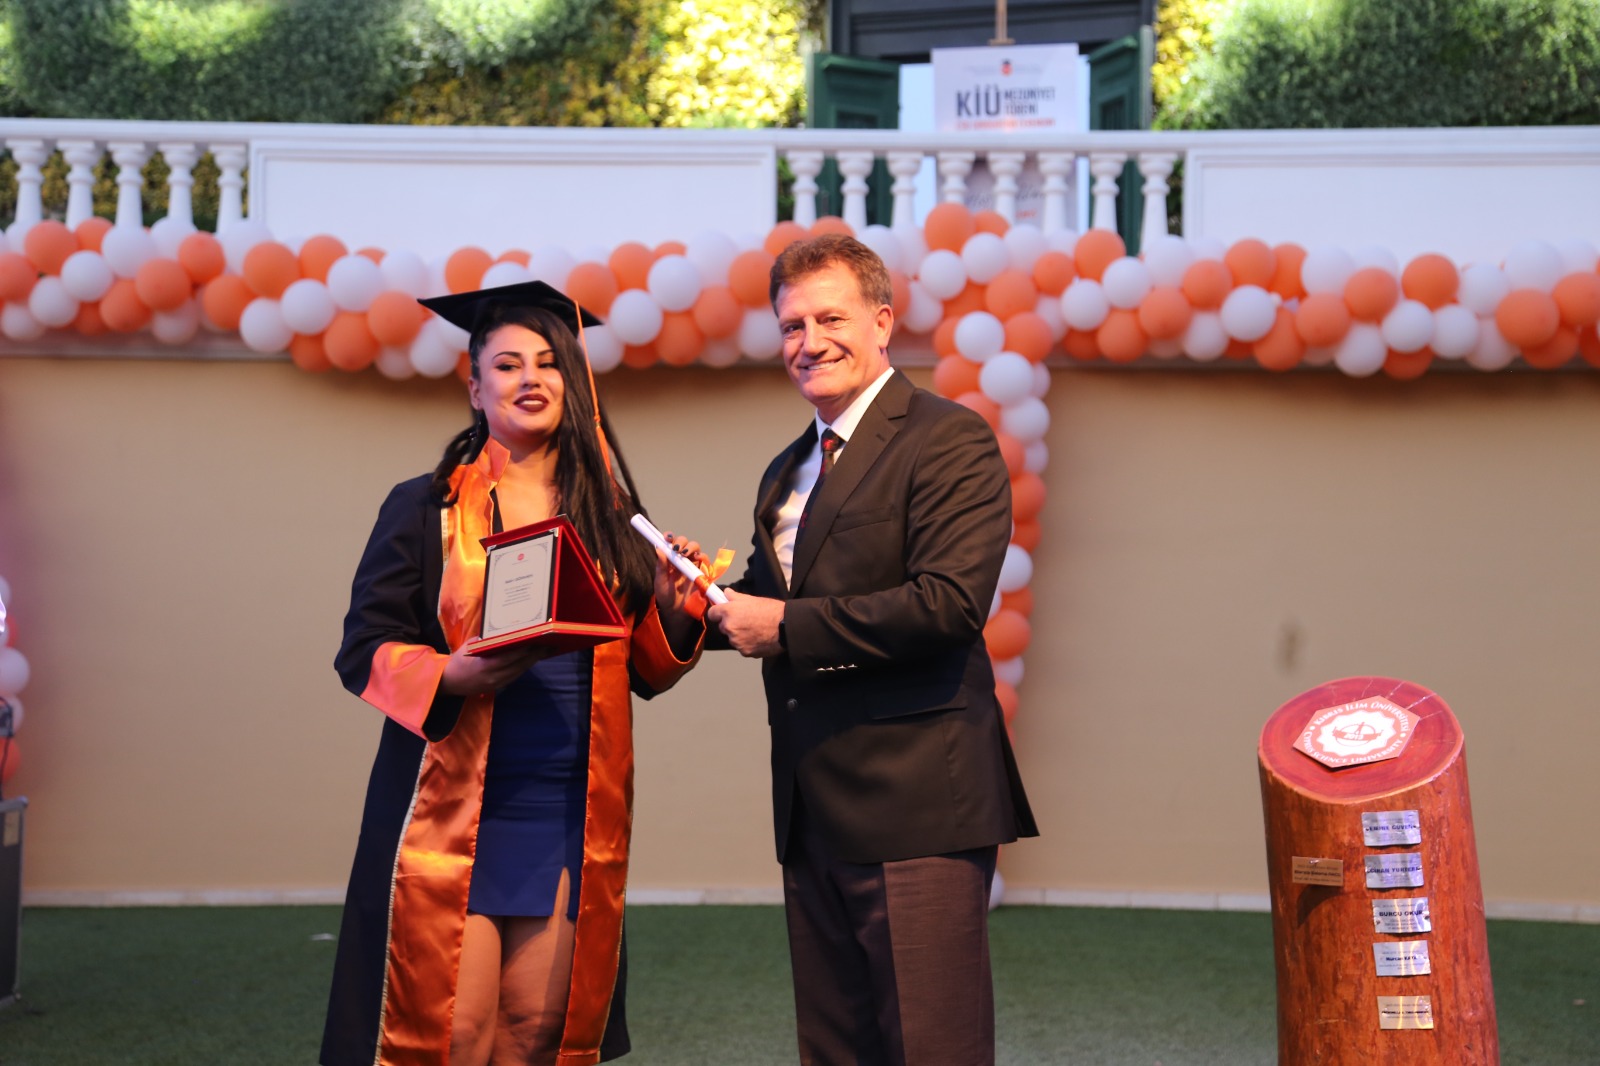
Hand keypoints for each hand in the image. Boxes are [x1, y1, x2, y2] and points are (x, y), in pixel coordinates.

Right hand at [439, 639, 551, 696]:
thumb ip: (486, 640)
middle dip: (534, 655)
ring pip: (520, 671)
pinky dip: (524, 667)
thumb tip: (503, 631)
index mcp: (485, 665)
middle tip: (547, 644)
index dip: (523, 650)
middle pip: (519, 665)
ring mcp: (497, 683)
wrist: (449, 683)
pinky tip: (532, 659)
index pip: (508, 657)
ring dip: (532, 661)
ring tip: (544, 650)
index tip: (535, 641)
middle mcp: (493, 676)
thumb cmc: (459, 661)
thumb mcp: (470, 646)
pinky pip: (515, 675)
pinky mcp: (498, 686)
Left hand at [654, 531, 708, 654]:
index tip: (667, 537)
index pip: (671, 542)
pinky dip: (703, 557)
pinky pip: (705, 561)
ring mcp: (693, 565)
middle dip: (682, 541)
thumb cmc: (666, 596)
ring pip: (696, 549)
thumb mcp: (660, 581)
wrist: (676, 612)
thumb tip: (658, 548)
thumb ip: (661, 566)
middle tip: (677, 549)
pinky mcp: (702, 573)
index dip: (670, 537)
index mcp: (670, 559)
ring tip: (685, 553)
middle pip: (685, 542)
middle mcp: (682, 559)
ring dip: (692, 548)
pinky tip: (697, 558)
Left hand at [706, 588, 784, 658]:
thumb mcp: (752, 599)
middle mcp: (729, 627)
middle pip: (722, 627)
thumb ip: (735, 597)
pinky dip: (747, 644)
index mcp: (729, 612)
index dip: (718, 613)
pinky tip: (758, 637)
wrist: (786, 627)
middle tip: (745, 620)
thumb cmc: (771, 611)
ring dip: (739, 635)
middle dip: (730, 624)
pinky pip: (741, 647)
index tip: (722, 613)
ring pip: (732, 638)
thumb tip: (726, 593)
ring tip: (754, 629)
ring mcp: (736, 641)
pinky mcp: (744, 651)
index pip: (712, 614)